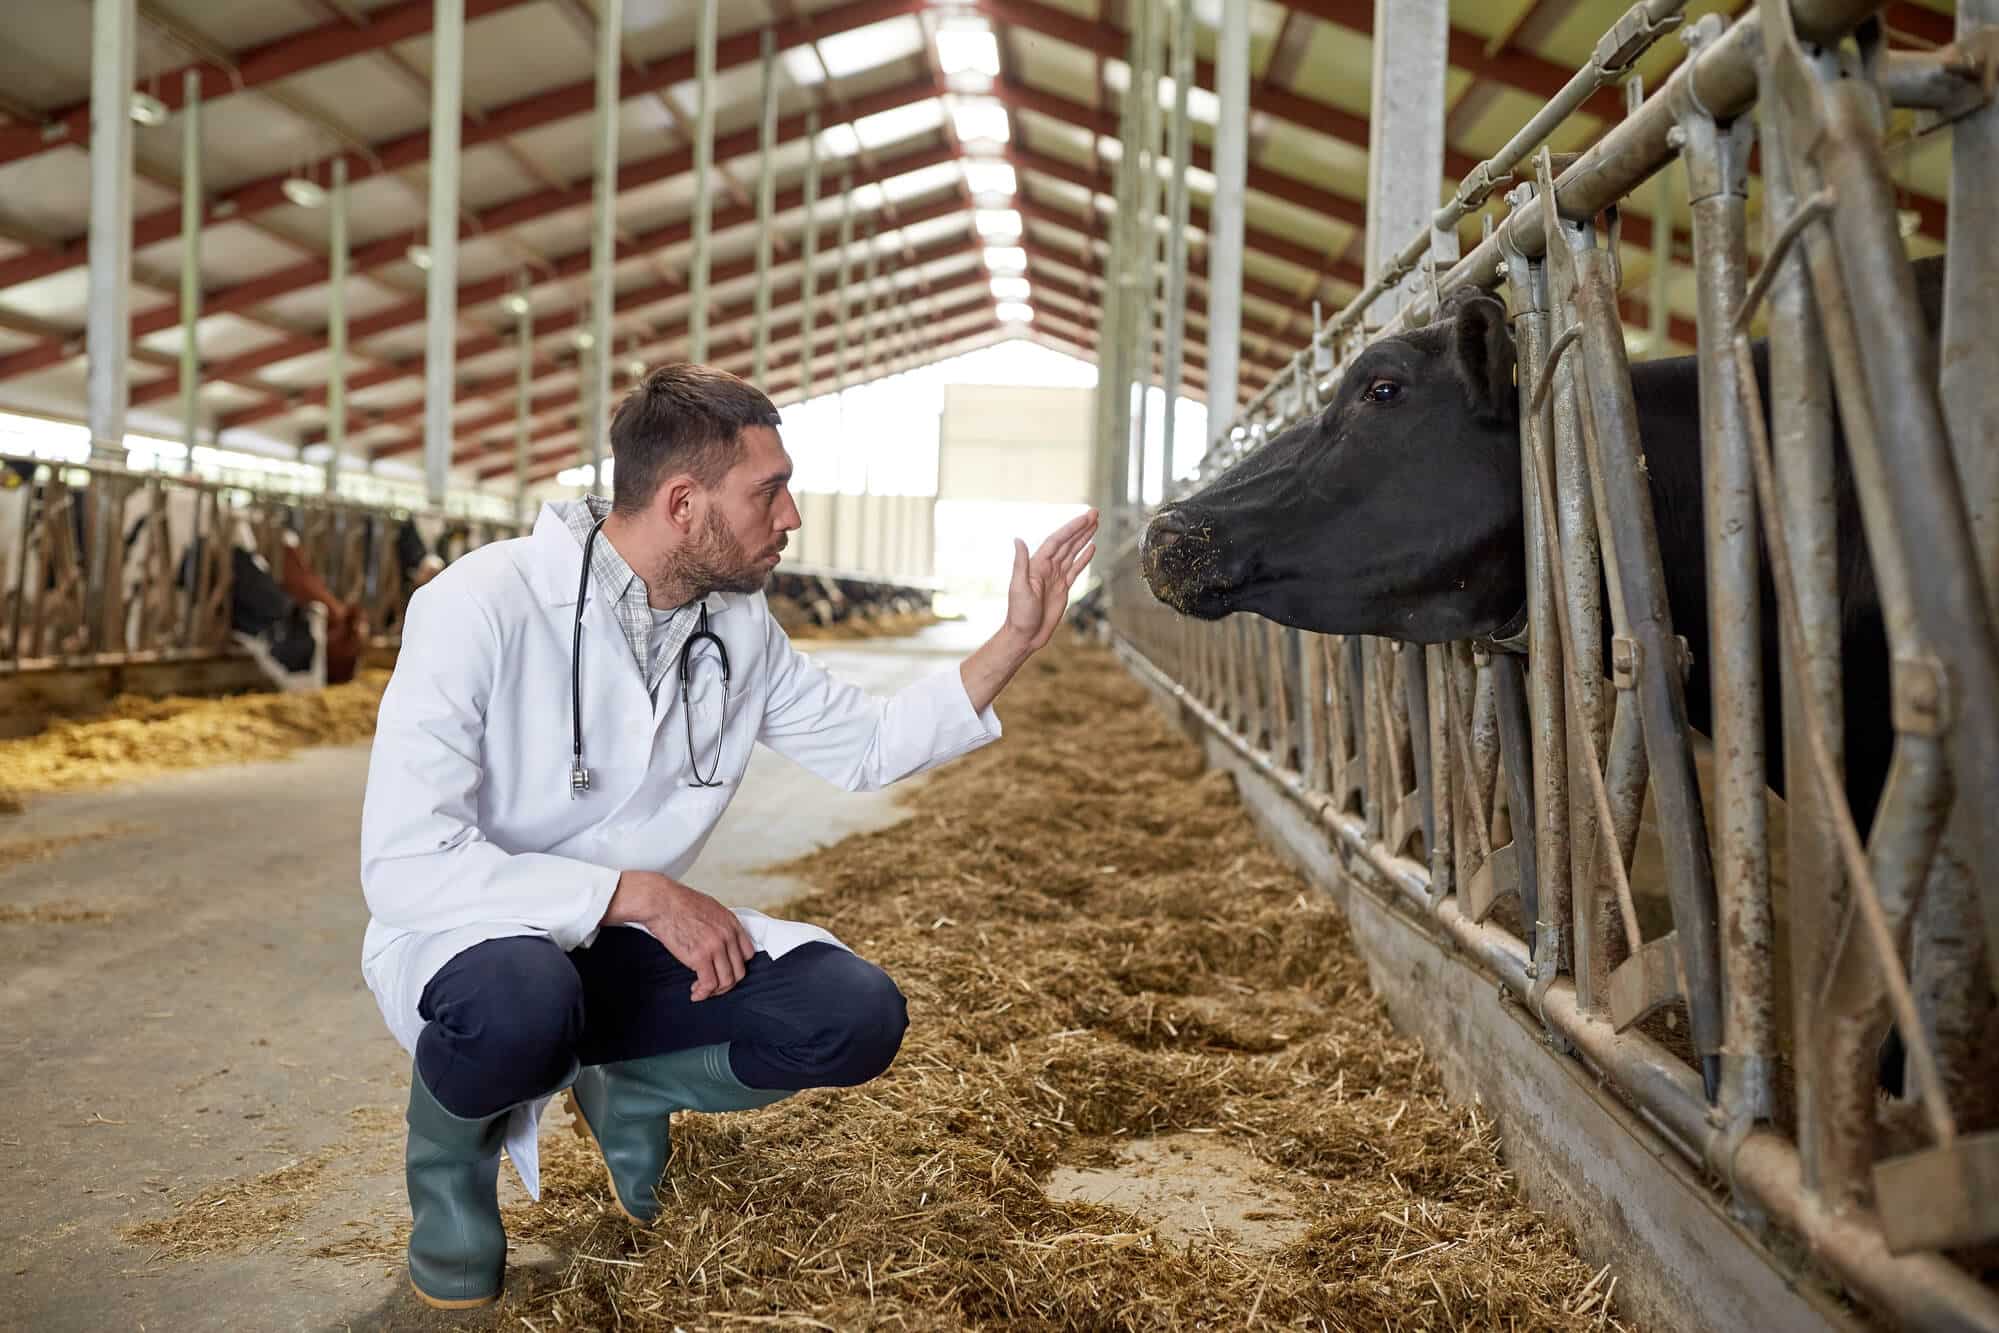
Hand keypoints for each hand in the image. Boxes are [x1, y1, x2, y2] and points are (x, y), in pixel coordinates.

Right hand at [604, 870, 755, 1000]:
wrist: (661, 901)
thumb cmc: (678, 903)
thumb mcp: (709, 909)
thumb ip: (719, 926)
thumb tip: (719, 943)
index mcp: (731, 923)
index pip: (748, 953)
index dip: (736, 966)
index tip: (724, 971)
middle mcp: (728, 935)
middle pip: (739, 971)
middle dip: (726, 983)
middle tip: (712, 985)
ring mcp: (715, 946)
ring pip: (726, 981)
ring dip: (714, 991)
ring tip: (701, 990)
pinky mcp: (700, 956)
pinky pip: (709, 983)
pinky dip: (703, 993)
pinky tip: (695, 993)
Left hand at [1004, 508, 1099, 652]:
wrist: (1025, 635)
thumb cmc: (1019, 614)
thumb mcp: (1018, 587)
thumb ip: (1020, 563)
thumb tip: (1017, 540)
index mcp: (1037, 564)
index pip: (1057, 541)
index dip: (1071, 528)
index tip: (1084, 517)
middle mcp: (1047, 567)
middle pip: (1067, 542)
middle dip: (1080, 528)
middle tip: (1094, 513)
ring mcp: (1055, 577)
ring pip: (1072, 552)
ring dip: (1083, 538)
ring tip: (1095, 524)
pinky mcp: (1063, 588)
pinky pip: (1075, 569)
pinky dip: (1083, 558)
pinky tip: (1091, 548)